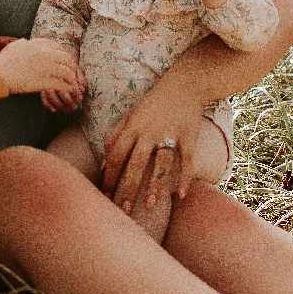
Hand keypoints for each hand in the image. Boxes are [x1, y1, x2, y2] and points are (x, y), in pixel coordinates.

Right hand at [0, 36, 85, 105]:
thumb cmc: (4, 61)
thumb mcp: (15, 46)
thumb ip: (24, 43)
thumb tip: (26, 41)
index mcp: (39, 45)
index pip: (60, 48)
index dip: (65, 56)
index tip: (66, 62)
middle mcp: (45, 54)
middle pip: (67, 59)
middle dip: (72, 67)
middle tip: (72, 74)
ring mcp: (45, 68)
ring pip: (67, 72)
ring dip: (71, 79)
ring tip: (71, 83)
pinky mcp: (43, 81)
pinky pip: (61, 84)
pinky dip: (66, 87)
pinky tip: (67, 90)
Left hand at [101, 78, 203, 217]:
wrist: (185, 83)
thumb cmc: (154, 102)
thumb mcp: (130, 114)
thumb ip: (115, 136)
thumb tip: (103, 163)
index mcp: (133, 126)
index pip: (116, 155)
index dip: (109, 176)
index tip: (105, 195)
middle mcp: (149, 131)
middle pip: (135, 163)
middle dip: (127, 187)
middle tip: (122, 209)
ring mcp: (170, 134)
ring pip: (161, 163)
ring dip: (154, 185)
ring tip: (149, 205)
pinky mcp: (189, 136)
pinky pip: (187, 159)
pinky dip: (185, 177)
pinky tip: (181, 195)